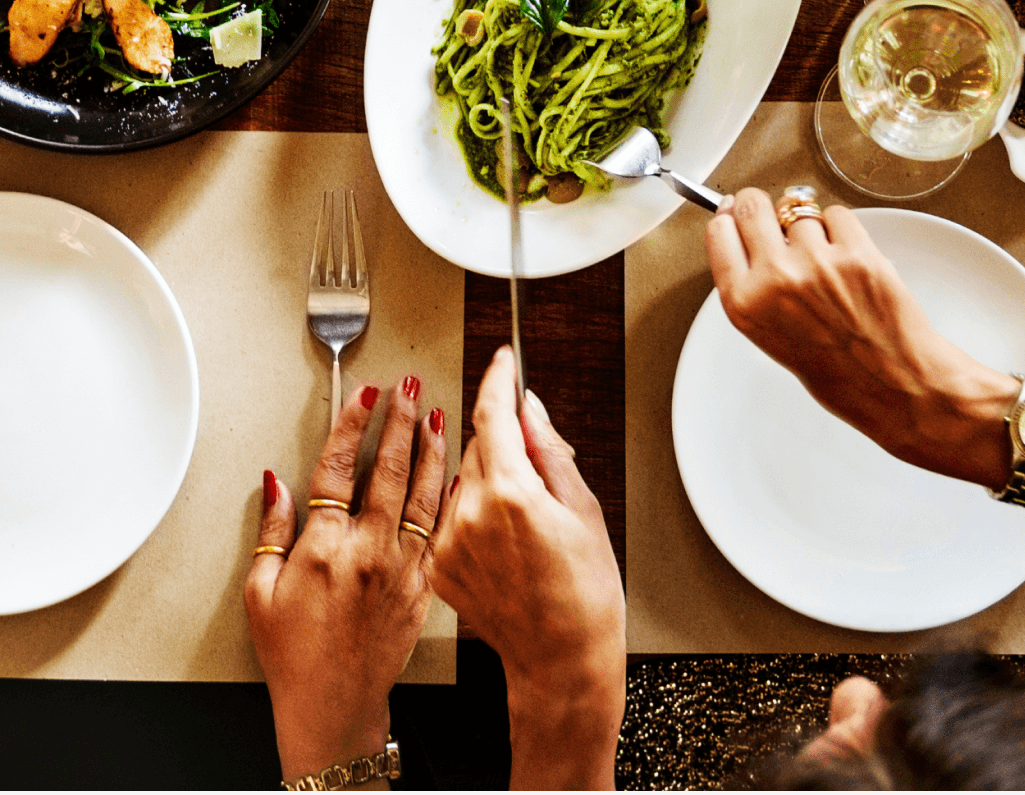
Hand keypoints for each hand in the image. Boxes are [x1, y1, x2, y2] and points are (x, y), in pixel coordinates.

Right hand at [245, 377, 445, 782]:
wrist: (334, 707)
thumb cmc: (294, 655)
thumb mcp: (260, 591)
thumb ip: (270, 531)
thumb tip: (275, 482)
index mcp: (324, 548)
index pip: (339, 468)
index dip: (352, 425)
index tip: (363, 396)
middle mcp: (368, 552)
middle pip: (388, 470)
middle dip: (398, 421)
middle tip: (406, 388)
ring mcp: (401, 569)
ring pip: (422, 495)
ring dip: (430, 450)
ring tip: (435, 415)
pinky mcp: (422, 587)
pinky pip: (438, 530)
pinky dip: (447, 497)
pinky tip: (454, 475)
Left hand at [430, 347, 623, 789]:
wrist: (562, 664)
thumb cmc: (585, 596)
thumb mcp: (582, 510)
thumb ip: (549, 449)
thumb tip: (529, 407)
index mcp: (511, 493)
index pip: (492, 412)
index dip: (498, 378)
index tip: (503, 361)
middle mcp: (471, 512)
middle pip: (477, 445)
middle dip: (502, 443)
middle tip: (536, 472)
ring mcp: (449, 540)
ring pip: (462, 480)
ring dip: (486, 481)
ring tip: (523, 524)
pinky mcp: (439, 564)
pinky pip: (451, 516)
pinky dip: (472, 515)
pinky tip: (503, 545)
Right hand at [705, 188, 1016, 485]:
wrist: (898, 387)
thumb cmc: (839, 372)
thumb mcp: (771, 335)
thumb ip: (753, 287)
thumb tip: (747, 239)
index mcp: (745, 304)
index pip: (719, 232)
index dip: (730, 217)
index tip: (736, 213)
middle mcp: (775, 279)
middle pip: (753, 206)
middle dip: (762, 207)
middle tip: (775, 217)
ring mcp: (817, 263)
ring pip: (800, 212)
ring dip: (811, 228)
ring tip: (828, 263)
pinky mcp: (857, 254)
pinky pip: (837, 215)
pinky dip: (843, 230)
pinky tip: (849, 259)